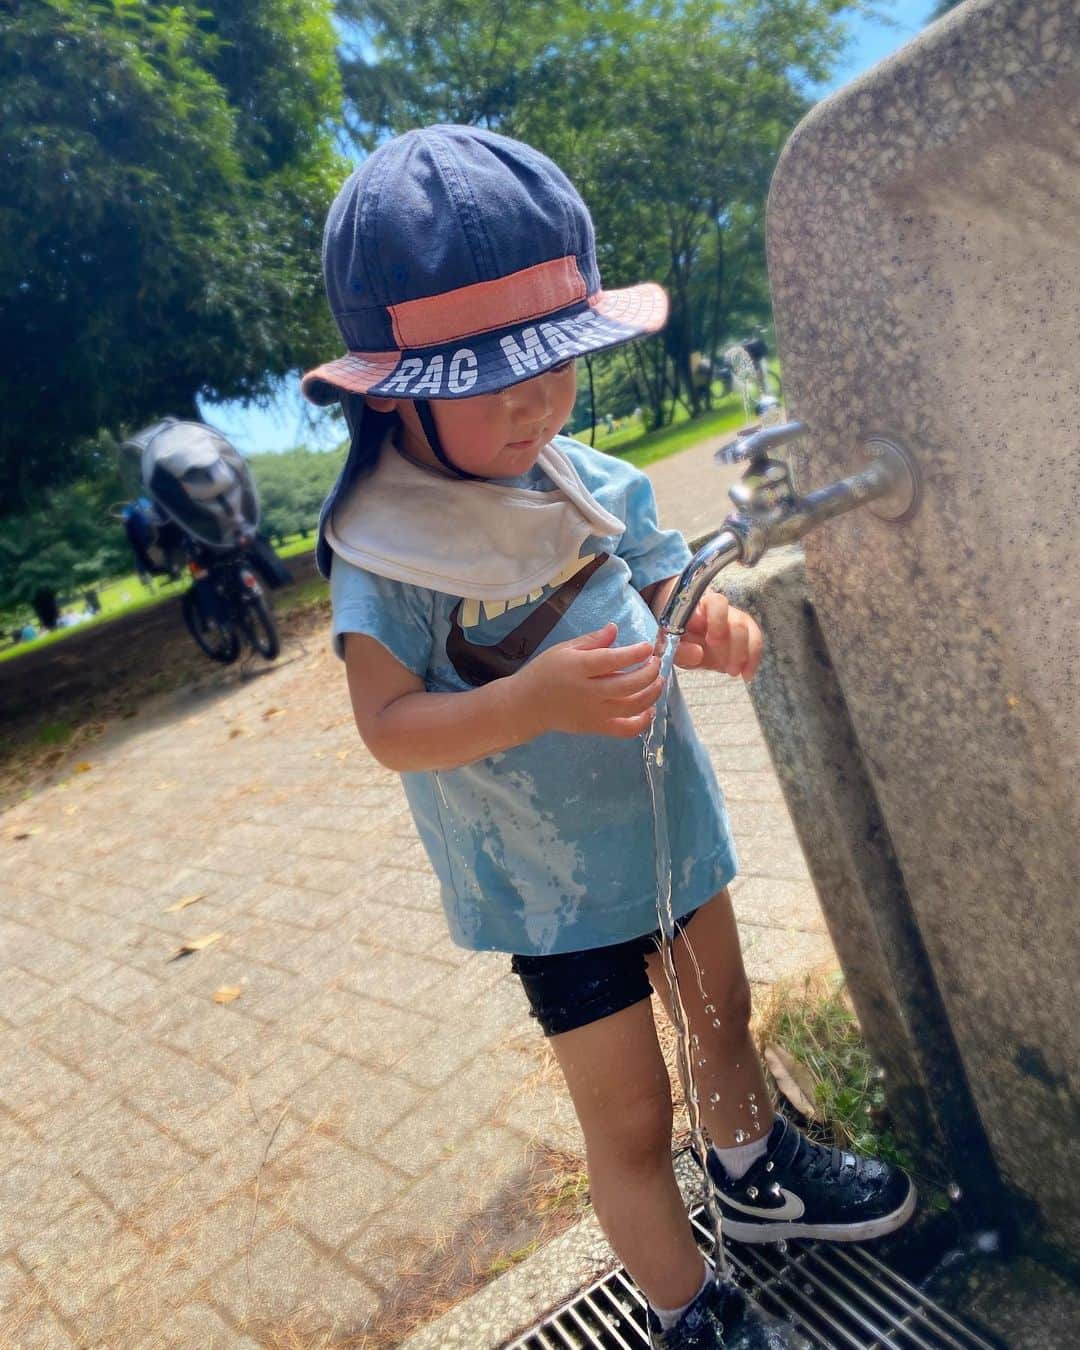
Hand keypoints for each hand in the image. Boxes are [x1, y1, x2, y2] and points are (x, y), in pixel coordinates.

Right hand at [513, 622, 662, 737]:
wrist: (528, 705)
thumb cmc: (545, 672)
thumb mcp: (564, 649)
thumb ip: (592, 640)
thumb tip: (615, 628)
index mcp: (578, 668)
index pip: (613, 660)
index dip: (635, 653)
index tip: (648, 647)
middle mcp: (588, 692)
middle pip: (628, 685)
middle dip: (649, 672)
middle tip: (655, 662)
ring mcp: (594, 713)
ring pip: (632, 706)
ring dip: (652, 693)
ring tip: (658, 681)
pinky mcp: (596, 728)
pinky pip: (626, 729)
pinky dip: (643, 721)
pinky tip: (649, 709)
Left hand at [675, 590, 762, 679]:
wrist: (683, 637)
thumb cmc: (675, 638)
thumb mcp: (669, 645)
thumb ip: (679, 650)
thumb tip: (699, 654)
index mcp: (699, 605)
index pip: (716, 603)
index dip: (718, 621)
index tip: (712, 642)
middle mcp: (720, 608)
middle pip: (737, 621)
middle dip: (734, 645)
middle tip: (724, 666)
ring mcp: (734, 618)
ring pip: (748, 632)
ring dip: (742, 655)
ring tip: (732, 672)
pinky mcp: (744, 631)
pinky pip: (755, 642)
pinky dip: (752, 660)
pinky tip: (746, 675)